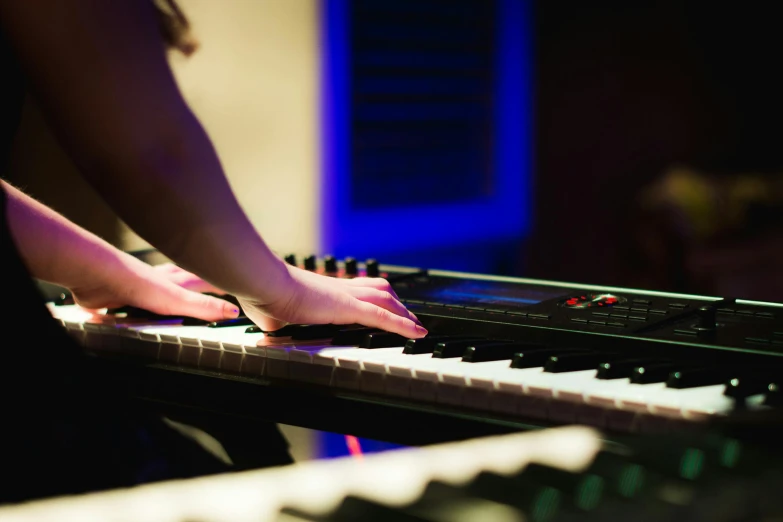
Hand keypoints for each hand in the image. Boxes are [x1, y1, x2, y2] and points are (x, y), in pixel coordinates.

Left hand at [69, 256, 238, 321]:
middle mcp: (164, 280)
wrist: (97, 275)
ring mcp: (143, 286)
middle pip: (191, 279)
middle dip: (205, 282)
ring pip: (166, 286)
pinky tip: (143, 307)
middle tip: (219, 284)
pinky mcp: (123, 295)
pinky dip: (147, 302)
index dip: (227, 282)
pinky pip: (141, 300)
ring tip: (186, 295)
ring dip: (178, 290)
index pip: (211, 279)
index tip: (243, 284)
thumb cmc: (136, 284)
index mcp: (180, 281)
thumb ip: (204, 306)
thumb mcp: (178, 300)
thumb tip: (233, 311)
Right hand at [238, 265, 426, 338]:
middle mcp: (338, 288)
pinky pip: (382, 316)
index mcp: (323, 289)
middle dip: (397, 304)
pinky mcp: (346, 306)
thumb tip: (266, 326)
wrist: (262, 282)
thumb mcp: (268, 312)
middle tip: (410, 317)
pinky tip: (416, 333)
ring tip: (418, 328)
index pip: (357, 289)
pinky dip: (402, 325)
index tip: (381, 305)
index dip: (373, 296)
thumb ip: (272, 319)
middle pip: (379, 290)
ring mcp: (345, 296)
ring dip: (404, 314)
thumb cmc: (260, 293)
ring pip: (386, 301)